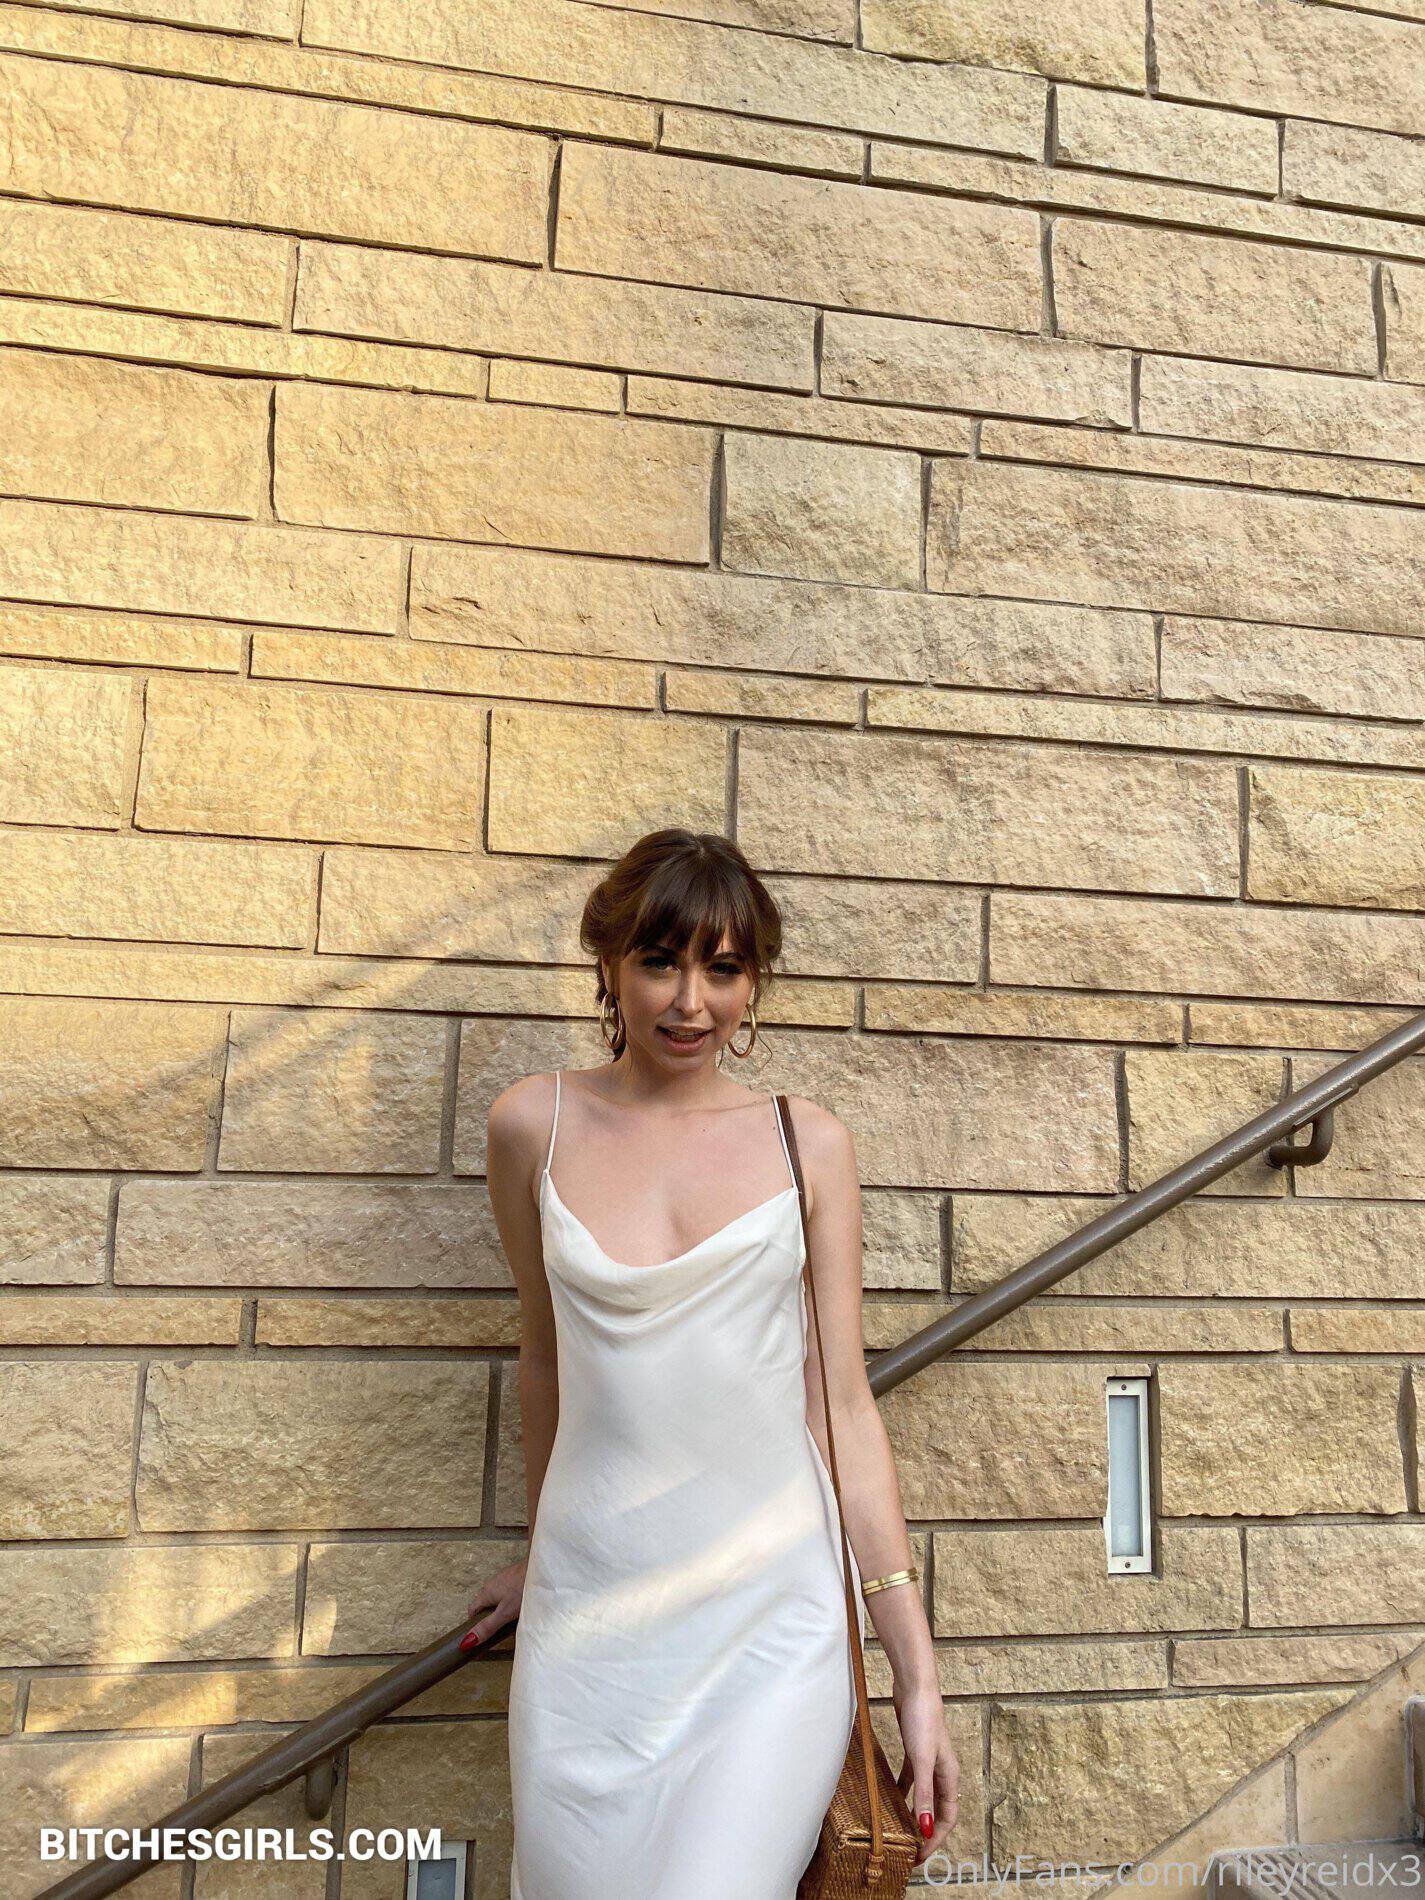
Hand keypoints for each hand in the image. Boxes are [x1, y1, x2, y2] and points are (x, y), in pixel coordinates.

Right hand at [458, 1558, 526, 1650]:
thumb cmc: (524, 1589)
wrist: (542, 1568)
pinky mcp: (516, 1576)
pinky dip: (511, 1599)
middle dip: (489, 1616)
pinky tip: (521, 1605)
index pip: (472, 1609)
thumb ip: (488, 1626)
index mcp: (486, 1592)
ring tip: (512, 1619)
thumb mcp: (505, 1613)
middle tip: (497, 1630)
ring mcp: (505, 1577)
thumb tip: (468, 1641)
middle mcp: (493, 1583)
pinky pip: (509, 1590)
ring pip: (497, 1596)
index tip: (480, 1634)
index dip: (474, 1623)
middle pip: (485, 1602)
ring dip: (501, 1607)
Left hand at [893, 1679, 958, 1866]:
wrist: (915, 1687)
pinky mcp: (915, 1750)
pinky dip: (904, 1792)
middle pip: (938, 1810)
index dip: (936, 1839)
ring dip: (915, 1814)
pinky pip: (912, 1780)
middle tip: (910, 1850)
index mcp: (950, 1776)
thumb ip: (924, 1795)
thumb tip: (926, 1829)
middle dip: (927, 1832)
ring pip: (924, 1796)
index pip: (948, 1818)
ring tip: (901, 1830)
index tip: (920, 1856)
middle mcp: (943, 1771)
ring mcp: (929, 1761)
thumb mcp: (922, 1760)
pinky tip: (891, 1799)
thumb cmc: (923, 1720)